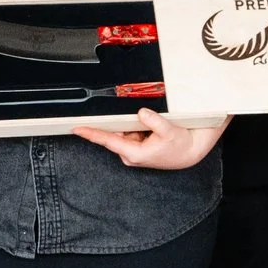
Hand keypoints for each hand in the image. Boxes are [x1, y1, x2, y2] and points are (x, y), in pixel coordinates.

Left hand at [70, 109, 226, 170]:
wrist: (190, 152)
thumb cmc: (181, 145)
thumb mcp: (169, 131)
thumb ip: (154, 121)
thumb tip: (141, 113)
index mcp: (135, 153)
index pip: (108, 141)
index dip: (91, 133)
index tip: (77, 128)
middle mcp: (131, 155)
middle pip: (116, 133)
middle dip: (122, 123)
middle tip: (137, 120)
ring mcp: (134, 152)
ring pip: (124, 132)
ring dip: (132, 125)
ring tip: (152, 127)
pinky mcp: (138, 149)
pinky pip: (131, 133)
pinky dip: (136, 127)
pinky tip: (150, 129)